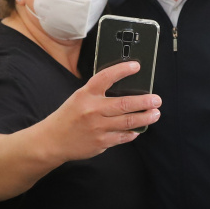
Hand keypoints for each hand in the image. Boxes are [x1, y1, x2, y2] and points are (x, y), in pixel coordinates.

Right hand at [42, 61, 160, 162]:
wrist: (53, 140)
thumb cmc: (69, 116)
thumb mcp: (79, 98)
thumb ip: (98, 93)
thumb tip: (125, 89)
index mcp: (85, 94)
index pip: (106, 77)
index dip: (122, 70)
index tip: (136, 66)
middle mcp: (92, 110)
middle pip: (124, 104)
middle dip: (144, 101)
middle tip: (156, 99)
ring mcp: (97, 127)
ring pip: (127, 122)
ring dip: (144, 117)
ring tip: (155, 114)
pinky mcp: (101, 142)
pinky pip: (122, 137)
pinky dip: (132, 133)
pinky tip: (138, 130)